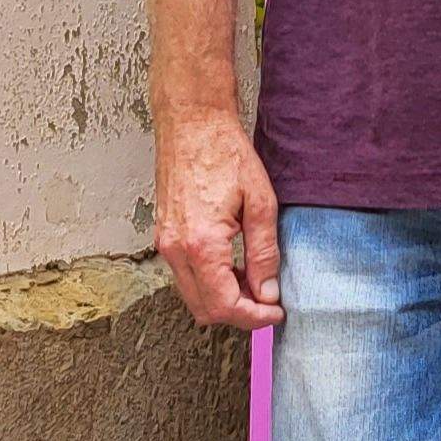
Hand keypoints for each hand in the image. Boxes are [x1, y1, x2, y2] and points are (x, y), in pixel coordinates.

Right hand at [153, 113, 284, 328]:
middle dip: (239, 314)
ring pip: (193, 296)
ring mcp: (165, 244)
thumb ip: (265, 252)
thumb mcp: (260, 202)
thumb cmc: (224, 152)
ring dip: (223, 299)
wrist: (192, 123)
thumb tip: (268, 292)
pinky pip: (185, 277)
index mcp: (201, 243)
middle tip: (268, 301)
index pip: (225, 305)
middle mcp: (176, 249)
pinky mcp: (164, 236)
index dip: (255, 318)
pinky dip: (209, 282)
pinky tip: (233, 265)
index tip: (276, 313)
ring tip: (254, 280)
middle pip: (205, 310)